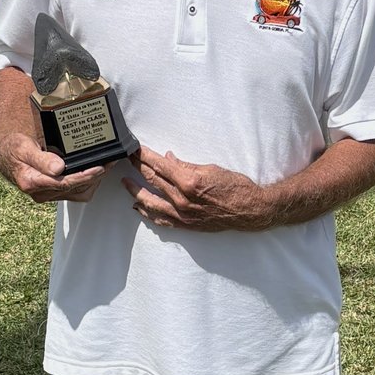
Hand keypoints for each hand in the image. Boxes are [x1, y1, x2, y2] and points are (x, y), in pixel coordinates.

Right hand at [0, 106, 105, 204]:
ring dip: (93, 181)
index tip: (100, 167)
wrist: (4, 153)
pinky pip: (75, 191)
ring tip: (105, 165)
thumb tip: (58, 169)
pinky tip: (93, 170)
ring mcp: (48, 193)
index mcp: (32, 182)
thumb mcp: (22, 148)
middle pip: (75, 189)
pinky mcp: (53, 191)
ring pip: (78, 193)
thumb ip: (40, 159)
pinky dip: (87, 182)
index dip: (85, 176)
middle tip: (110, 162)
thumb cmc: (12, 148)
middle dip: (94, 177)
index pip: (65, 182)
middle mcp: (41, 192)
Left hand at [123, 147, 272, 230]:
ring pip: (150, 202)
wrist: (249, 210)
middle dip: (137, 167)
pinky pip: (160, 220)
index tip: (135, 149)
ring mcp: (182, 214)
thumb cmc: (235, 187)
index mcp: (189, 181)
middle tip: (126, 159)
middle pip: (152, 180)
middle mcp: (182, 199)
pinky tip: (139, 207)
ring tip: (125, 182)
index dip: (145, 156)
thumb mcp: (211, 169)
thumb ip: (186, 165)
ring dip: (135, 191)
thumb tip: (168, 159)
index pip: (160, 165)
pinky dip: (147, 213)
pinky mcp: (185, 225)